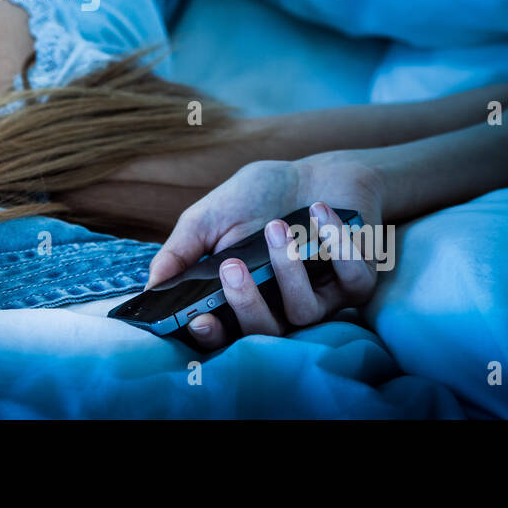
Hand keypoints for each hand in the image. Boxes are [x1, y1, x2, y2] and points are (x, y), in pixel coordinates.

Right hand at [146, 155, 386, 348]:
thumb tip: (151, 284)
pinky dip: (337, 246)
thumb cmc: (258, 197)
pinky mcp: (357, 282)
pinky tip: (319, 212)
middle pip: (264, 333)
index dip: (211, 336)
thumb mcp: (208, 217)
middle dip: (246, 304)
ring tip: (277, 227)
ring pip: (305, 311)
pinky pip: (352, 281)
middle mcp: (280, 307)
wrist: (314, 171)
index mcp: (242, 297)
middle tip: (231, 266)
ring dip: (289, 268)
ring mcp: (320, 298)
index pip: (224, 334)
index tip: (198, 319)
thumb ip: (180, 250)